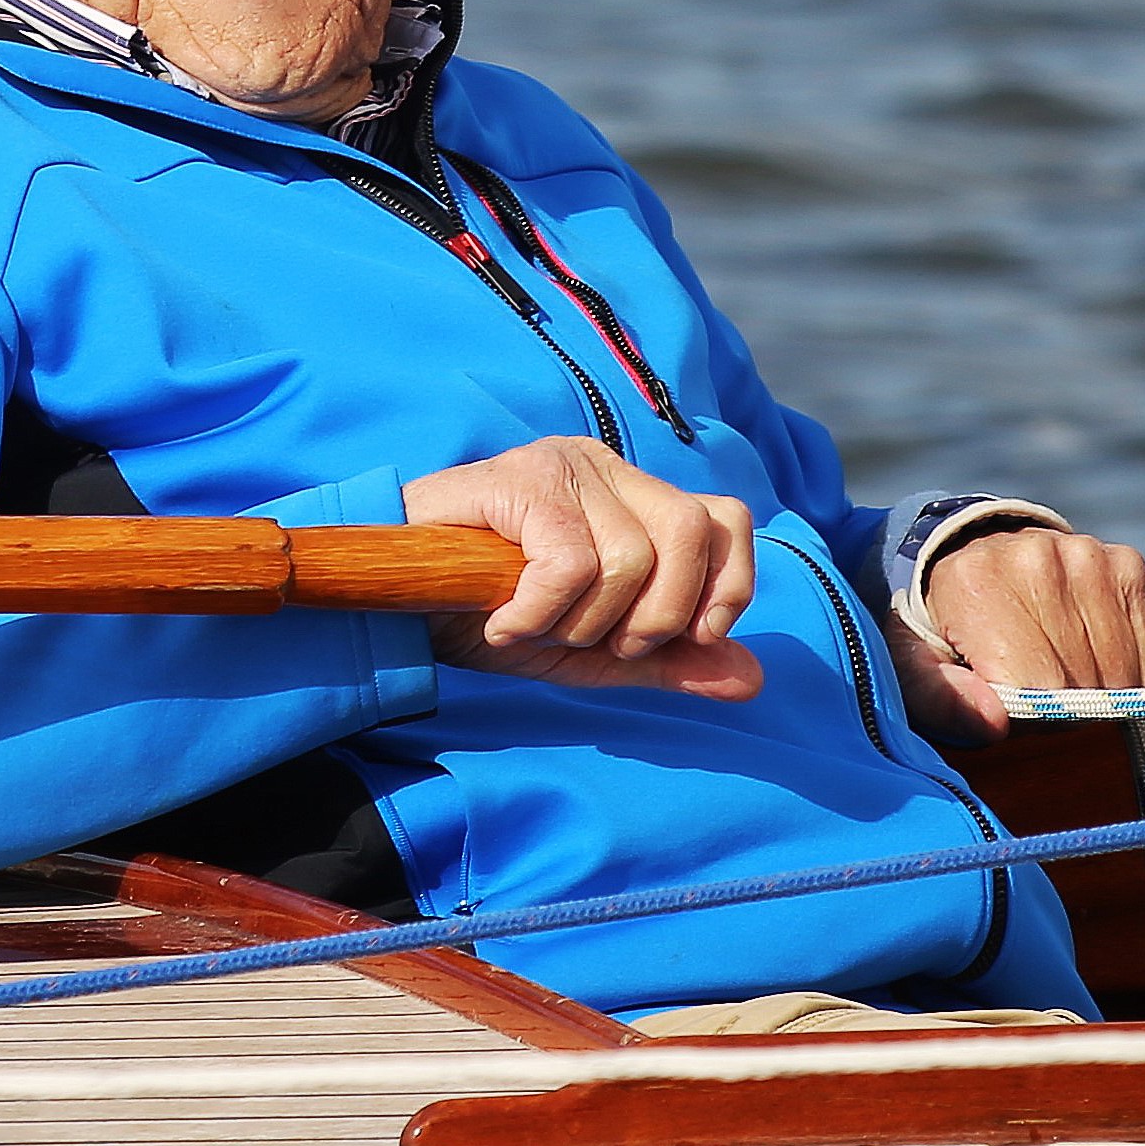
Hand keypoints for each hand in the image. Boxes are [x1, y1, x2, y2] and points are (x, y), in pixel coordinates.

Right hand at [401, 438, 763, 698]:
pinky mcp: (515, 480)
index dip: (729, 584)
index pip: (726, 517)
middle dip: (658, 615)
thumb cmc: (491, 617)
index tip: (696, 636)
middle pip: (691, 531)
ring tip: (536, 626)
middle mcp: (603, 466)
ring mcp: (559, 465)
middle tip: (598, 641)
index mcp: (632, 495)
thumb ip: (670, 661)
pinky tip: (502, 622)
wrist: (392, 604)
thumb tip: (752, 679)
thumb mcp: (594, 652)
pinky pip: (570, 563)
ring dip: (585, 622)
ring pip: (631, 556)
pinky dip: (539, 614)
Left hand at [894, 527, 1144, 747]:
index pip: (1035, 686)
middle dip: (1064, 705)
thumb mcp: (915, 668)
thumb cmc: (944, 630)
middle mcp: (1034, 558)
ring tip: (1062, 674)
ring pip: (1120, 669)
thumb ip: (941, 700)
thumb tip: (994, 722)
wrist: (975, 561)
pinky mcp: (1126, 563)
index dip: (1031, 714)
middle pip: (1080, 680)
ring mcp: (1085, 555)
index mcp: (974, 582)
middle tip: (1036, 690)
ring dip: (1101, 690)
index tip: (1013, 705)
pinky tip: (1101, 664)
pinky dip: (1136, 672)